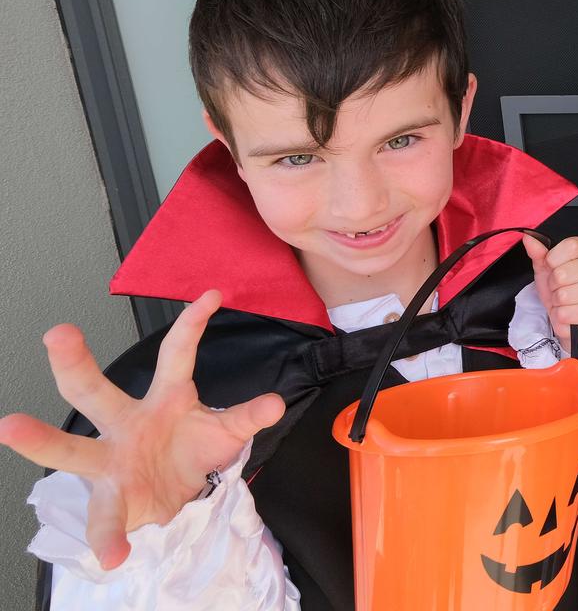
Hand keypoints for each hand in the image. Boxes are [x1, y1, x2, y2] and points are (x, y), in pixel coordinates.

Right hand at [0, 290, 284, 570]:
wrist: (177, 495)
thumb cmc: (192, 450)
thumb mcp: (226, 432)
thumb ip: (248, 417)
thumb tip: (276, 403)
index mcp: (165, 399)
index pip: (177, 355)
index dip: (193, 326)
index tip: (210, 296)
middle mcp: (127, 423)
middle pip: (95, 390)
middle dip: (75, 363)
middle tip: (58, 333)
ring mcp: (112, 461)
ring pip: (72, 448)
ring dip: (40, 440)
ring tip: (10, 425)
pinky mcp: (113, 500)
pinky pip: (106, 520)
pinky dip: (108, 539)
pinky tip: (111, 555)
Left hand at [523, 235, 577, 354]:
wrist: (568, 308)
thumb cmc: (559, 283)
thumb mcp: (546, 265)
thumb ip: (538, 251)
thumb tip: (529, 238)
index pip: (571, 246)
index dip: (554, 258)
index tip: (551, 265)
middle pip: (563, 273)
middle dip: (552, 283)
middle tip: (557, 285)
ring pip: (564, 295)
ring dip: (556, 300)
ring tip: (561, 298)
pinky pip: (568, 313)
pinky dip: (560, 315)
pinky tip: (566, 310)